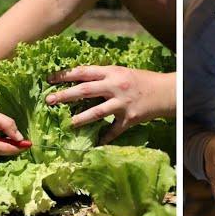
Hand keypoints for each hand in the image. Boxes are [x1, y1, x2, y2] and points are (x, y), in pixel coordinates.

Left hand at [46, 66, 175, 144]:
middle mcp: (115, 87)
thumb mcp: (120, 72)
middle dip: (65, 95)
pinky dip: (105, 137)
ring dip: (81, 118)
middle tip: (49, 100)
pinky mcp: (129, 119)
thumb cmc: (141, 80)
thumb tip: (79, 79)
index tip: (49, 79)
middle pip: (85, 91)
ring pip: (98, 112)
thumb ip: (102, 76)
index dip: (65, 75)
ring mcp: (122, 104)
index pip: (84, 72)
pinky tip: (95, 143)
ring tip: (68, 123)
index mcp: (112, 72)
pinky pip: (114, 130)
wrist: (165, 92)